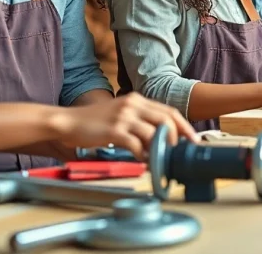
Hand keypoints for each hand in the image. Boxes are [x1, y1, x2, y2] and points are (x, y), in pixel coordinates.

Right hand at [57, 93, 197, 159]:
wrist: (68, 121)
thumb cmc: (94, 121)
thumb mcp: (120, 114)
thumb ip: (139, 121)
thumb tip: (159, 138)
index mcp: (137, 100)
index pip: (169, 111)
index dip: (184, 125)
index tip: (193, 138)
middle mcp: (133, 104)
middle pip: (167, 119)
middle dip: (178, 137)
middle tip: (181, 151)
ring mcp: (124, 116)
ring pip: (154, 132)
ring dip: (160, 149)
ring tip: (160, 159)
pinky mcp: (115, 130)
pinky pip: (137, 145)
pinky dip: (143, 155)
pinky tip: (142, 161)